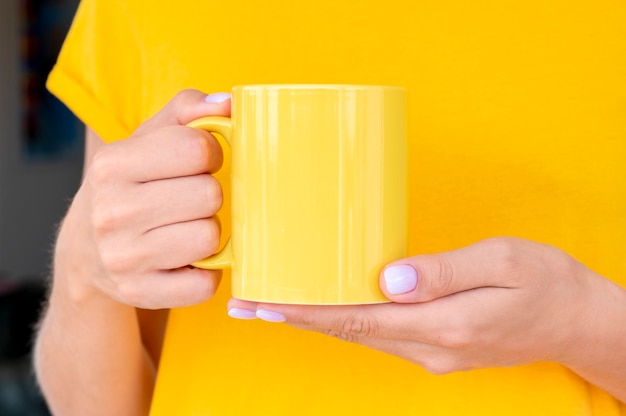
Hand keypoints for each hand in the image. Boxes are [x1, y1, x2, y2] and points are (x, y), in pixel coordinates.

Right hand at [55, 90, 230, 308]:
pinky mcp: (141, 293)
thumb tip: (227, 103)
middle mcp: (112, 212)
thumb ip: (186, 111)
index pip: (197, 148)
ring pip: (210, 237)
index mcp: (112, 165)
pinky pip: (206, 283)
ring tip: (186, 227)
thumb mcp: (145, 140)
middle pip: (210, 195)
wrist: (86, 252)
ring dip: (208, 232)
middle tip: (191, 199)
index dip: (210, 153)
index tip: (201, 161)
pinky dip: (205, 272)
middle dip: (210, 194)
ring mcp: (125, 258)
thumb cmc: (129, 186)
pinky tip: (185, 260)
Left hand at [228, 237, 605, 373]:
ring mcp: (432, 352)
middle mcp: (430, 346)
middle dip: (295, 317)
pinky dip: (344, 321)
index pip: (356, 319)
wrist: (578, 322)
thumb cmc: (546, 283)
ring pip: (359, 335)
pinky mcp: (437, 346)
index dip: (305, 312)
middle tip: (249, 303)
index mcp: (444, 324)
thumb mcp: (504, 262)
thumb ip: (445, 271)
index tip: (263, 303)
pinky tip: (328, 308)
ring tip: (274, 304)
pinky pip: (378, 334)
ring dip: (314, 321)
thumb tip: (391, 278)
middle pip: (347, 331)